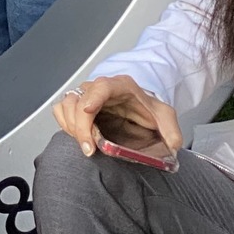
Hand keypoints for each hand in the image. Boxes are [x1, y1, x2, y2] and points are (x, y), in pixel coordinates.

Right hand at [53, 74, 183, 157]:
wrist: (139, 107)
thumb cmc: (147, 109)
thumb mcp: (165, 116)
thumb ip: (171, 130)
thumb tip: (172, 146)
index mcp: (121, 86)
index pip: (102, 86)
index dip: (93, 98)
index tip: (88, 112)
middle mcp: (100, 88)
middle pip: (79, 100)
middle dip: (81, 126)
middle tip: (90, 148)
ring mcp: (86, 96)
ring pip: (67, 105)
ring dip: (72, 127)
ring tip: (86, 144)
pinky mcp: (77, 106)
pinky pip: (61, 110)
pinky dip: (65, 124)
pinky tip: (78, 137)